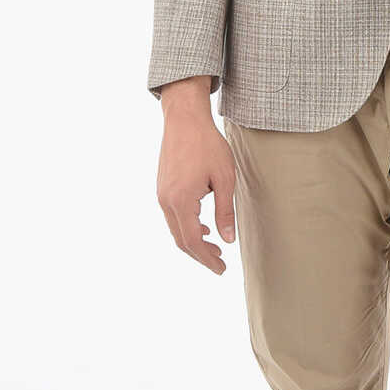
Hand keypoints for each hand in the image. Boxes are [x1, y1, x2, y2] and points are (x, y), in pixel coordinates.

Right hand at [156, 78, 236, 273]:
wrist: (184, 120)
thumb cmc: (208, 145)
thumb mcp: (225, 179)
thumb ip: (225, 212)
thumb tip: (228, 240)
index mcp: (181, 200)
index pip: (192, 240)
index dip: (207, 258)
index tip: (221, 269)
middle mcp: (166, 200)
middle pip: (181, 240)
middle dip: (200, 255)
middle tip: (220, 264)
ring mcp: (161, 194)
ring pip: (175, 229)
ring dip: (193, 242)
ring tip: (214, 248)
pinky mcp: (162, 187)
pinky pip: (172, 216)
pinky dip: (186, 227)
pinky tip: (203, 227)